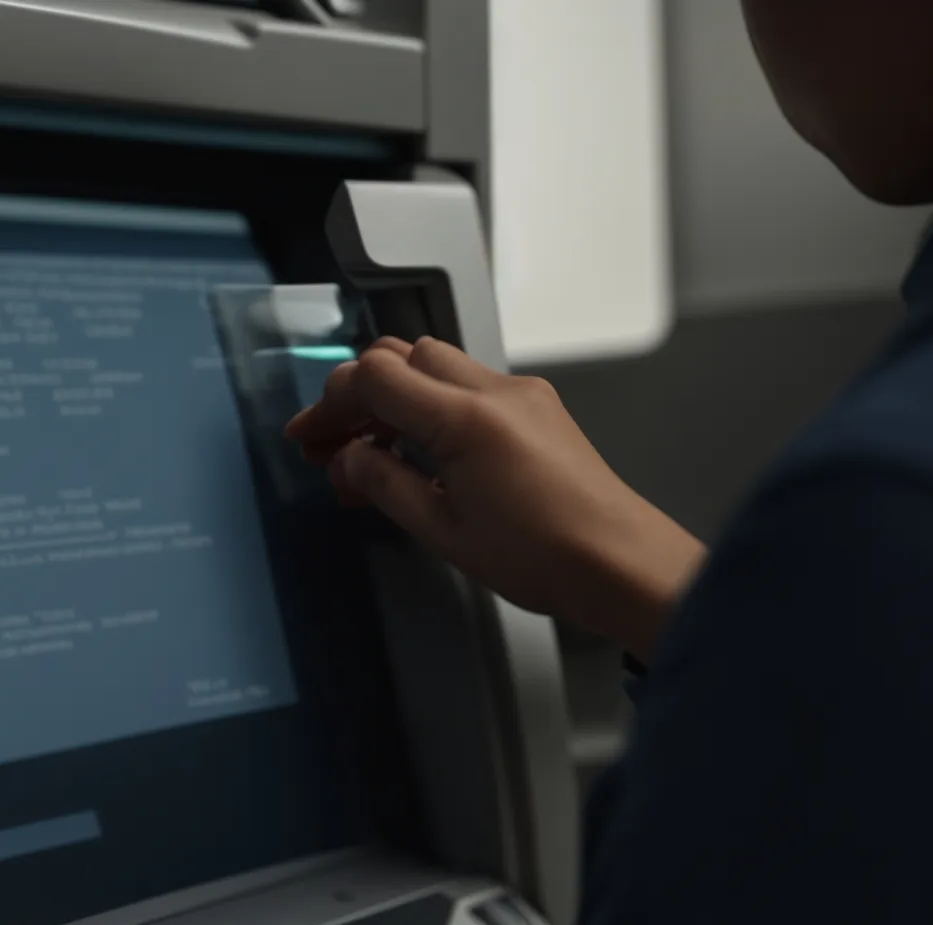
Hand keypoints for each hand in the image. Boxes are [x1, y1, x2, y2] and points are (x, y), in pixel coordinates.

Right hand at [285, 337, 704, 661]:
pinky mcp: (537, 408)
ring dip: (394, 398)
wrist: (621, 562)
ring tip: (373, 455)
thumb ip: (386, 485)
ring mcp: (520, 394)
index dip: (332, 405)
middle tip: (334, 444)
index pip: (375, 376)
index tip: (311, 440)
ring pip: (435, 365)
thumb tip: (349, 461)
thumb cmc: (540, 557)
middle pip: (402, 355)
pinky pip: (468, 386)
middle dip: (359, 394)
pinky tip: (420, 455)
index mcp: (464, 419)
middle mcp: (494, 391)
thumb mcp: (443, 531)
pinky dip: (431, 407)